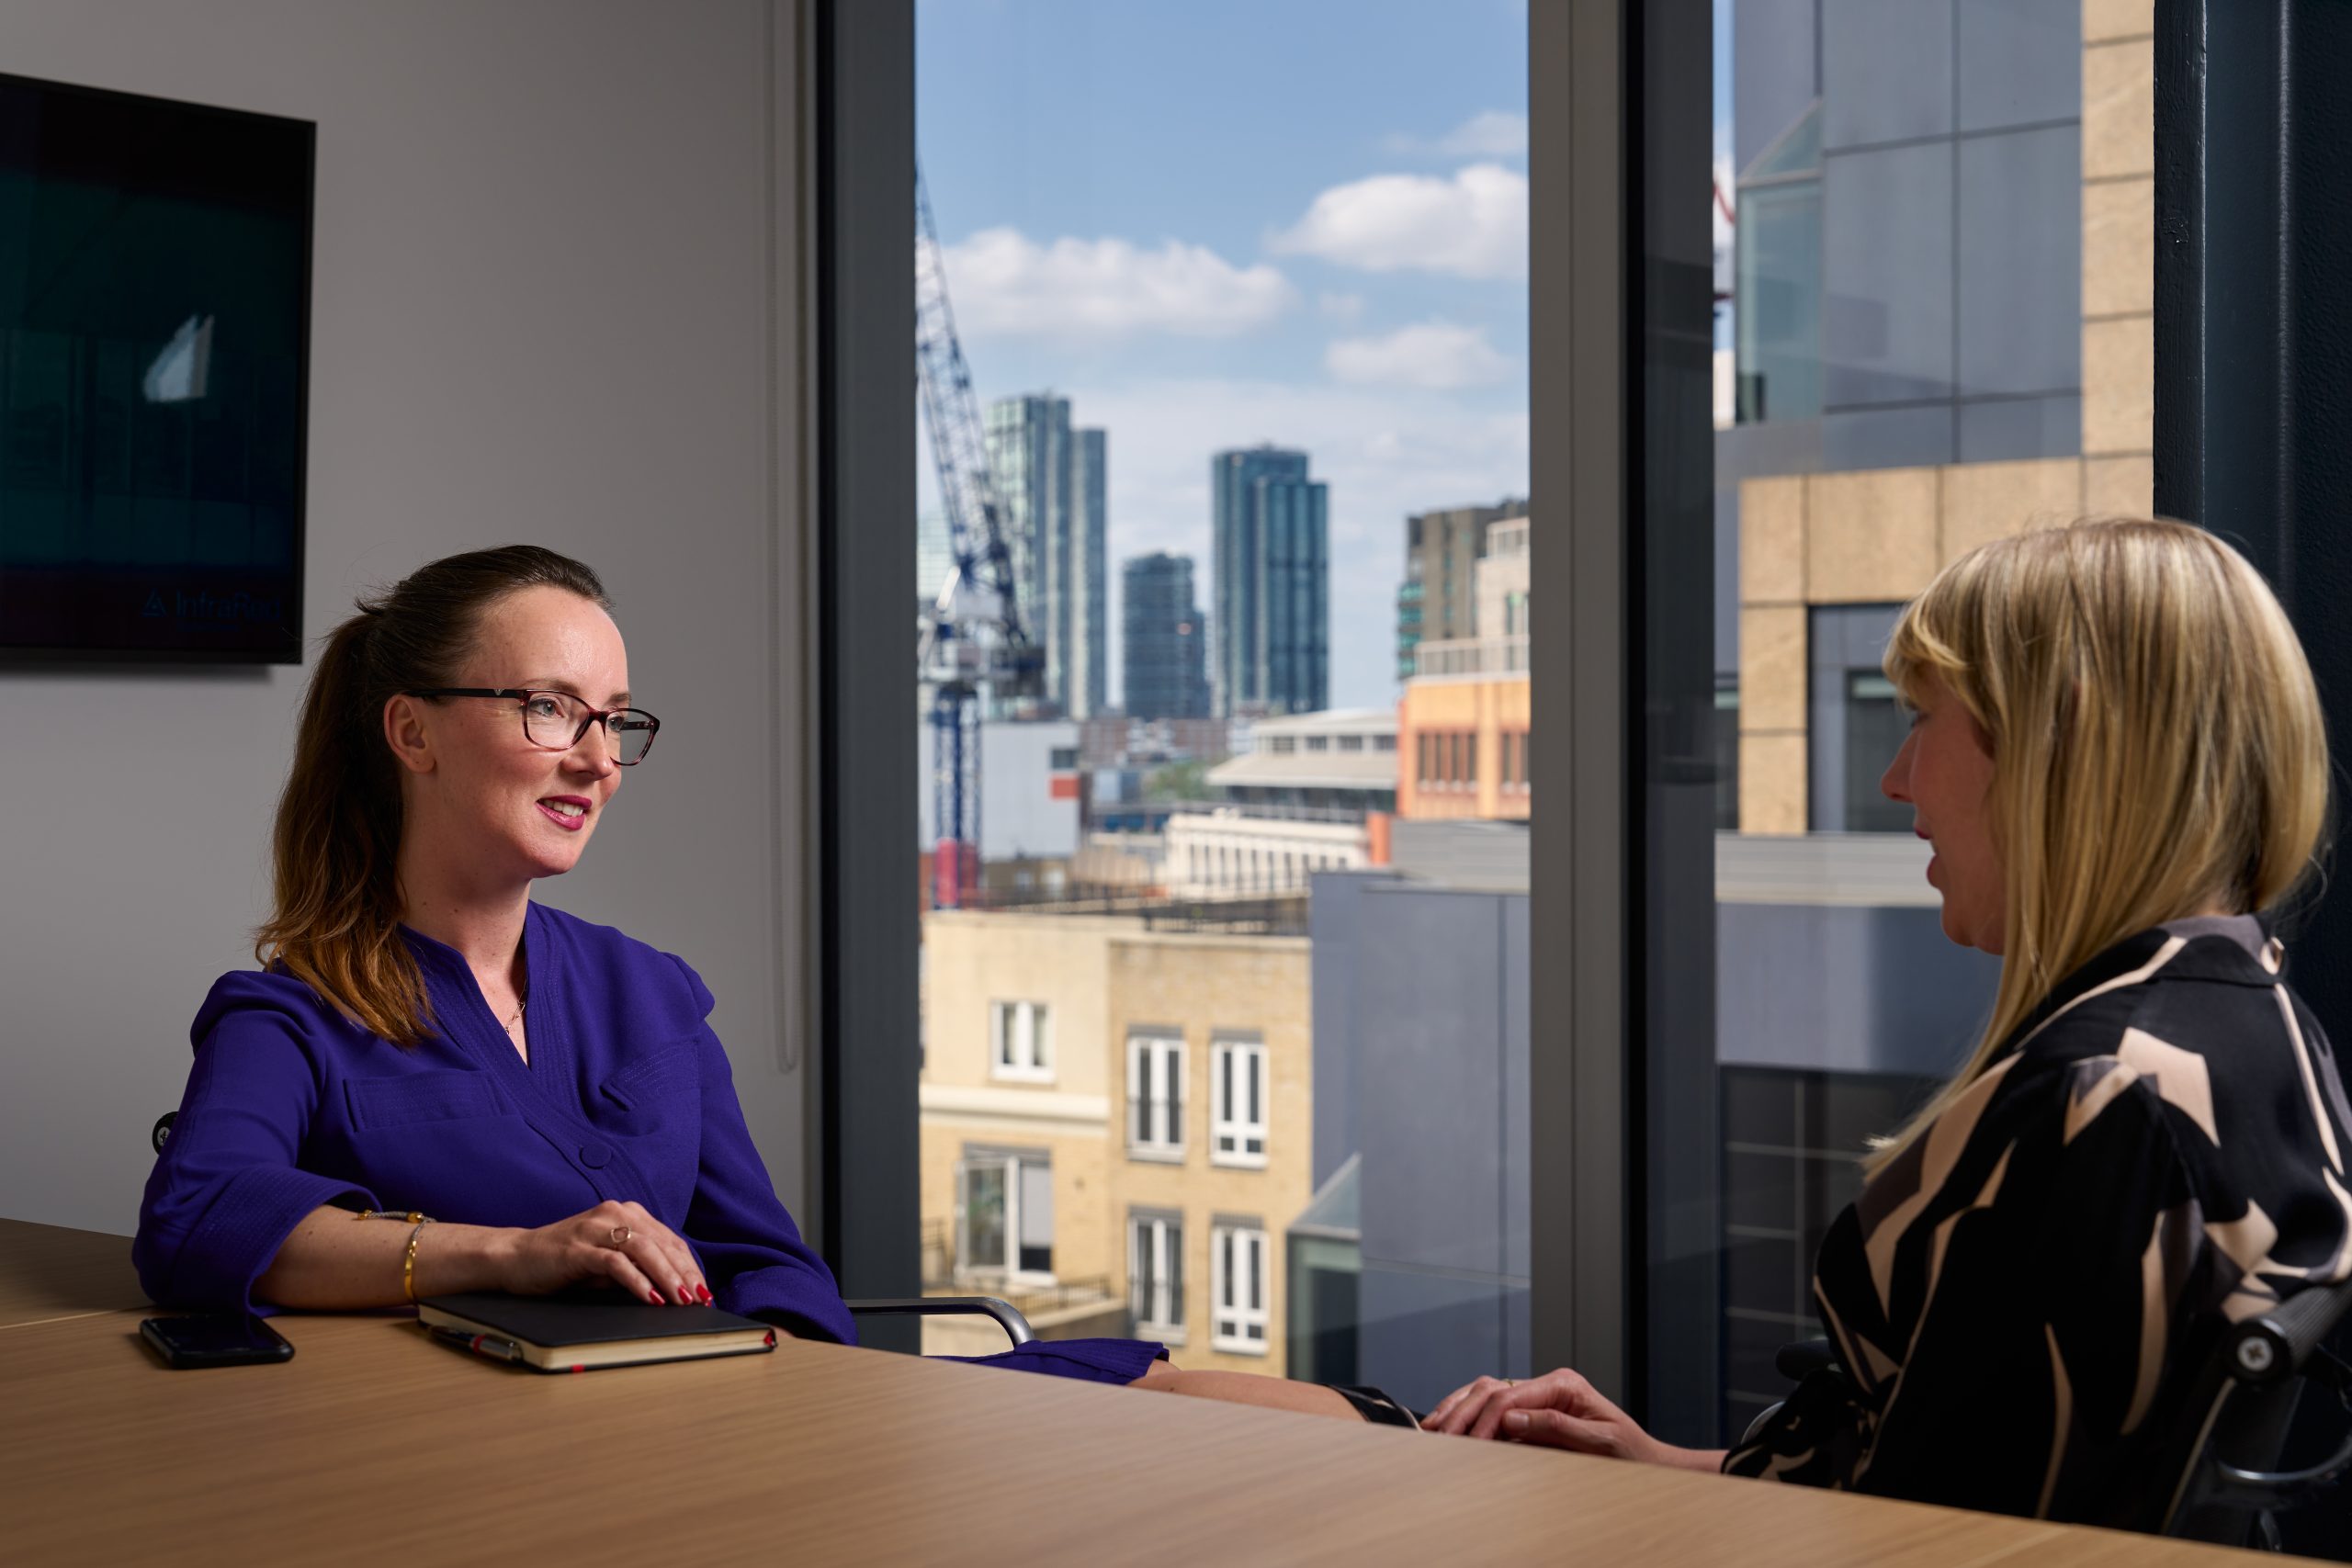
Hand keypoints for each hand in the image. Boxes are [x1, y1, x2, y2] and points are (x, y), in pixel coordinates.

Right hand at [492, 1200, 711, 1306]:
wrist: (514, 1257)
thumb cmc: (563, 1262)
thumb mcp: (607, 1263)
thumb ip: (636, 1266)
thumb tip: (673, 1288)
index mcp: (625, 1214)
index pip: (669, 1240)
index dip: (689, 1266)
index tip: (704, 1290)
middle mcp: (614, 1214)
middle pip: (662, 1243)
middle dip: (685, 1273)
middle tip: (700, 1299)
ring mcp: (595, 1229)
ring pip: (644, 1249)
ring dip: (667, 1276)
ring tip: (681, 1300)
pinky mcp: (578, 1249)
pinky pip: (615, 1263)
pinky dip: (637, 1281)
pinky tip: (650, 1298)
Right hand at [1421, 1367, 1719, 1469]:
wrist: (1646, 1461)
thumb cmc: (1629, 1452)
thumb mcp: (1600, 1441)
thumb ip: (1556, 1427)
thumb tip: (1513, 1419)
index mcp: (1564, 1384)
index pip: (1511, 1397)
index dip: (1486, 1421)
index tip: (1470, 1444)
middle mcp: (1547, 1384)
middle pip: (1491, 1389)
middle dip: (1462, 1413)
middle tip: (1440, 1436)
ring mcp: (1537, 1394)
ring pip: (1484, 1391)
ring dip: (1457, 1408)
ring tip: (1433, 1427)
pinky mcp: (1531, 1409)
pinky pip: (1491, 1404)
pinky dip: (1467, 1412)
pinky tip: (1449, 1422)